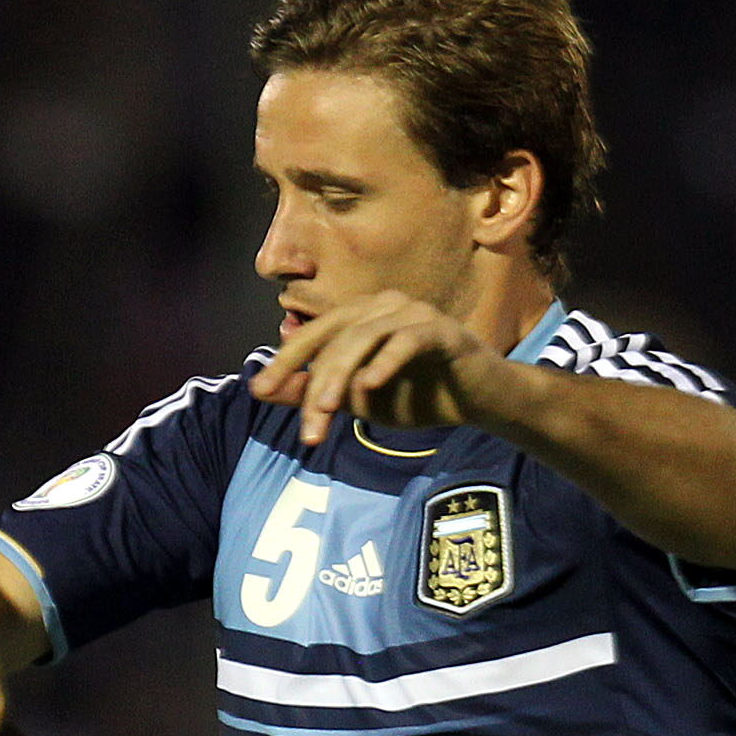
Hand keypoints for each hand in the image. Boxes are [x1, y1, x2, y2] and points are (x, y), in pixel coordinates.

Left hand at [252, 292, 517, 448]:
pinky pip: (407, 341)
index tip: (260, 391)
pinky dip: (385, 362)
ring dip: (341, 379)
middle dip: (315, 384)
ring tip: (326, 413)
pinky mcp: (442, 330)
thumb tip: (262, 389)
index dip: (286, 361)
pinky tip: (369, 386)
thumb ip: (312, 392)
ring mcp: (414, 312)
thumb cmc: (416, 395)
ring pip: (363, 339)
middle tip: (307, 429)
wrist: (476, 401)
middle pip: (335, 339)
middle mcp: (383, 305)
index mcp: (360, 317)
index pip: (313, 335)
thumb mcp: (356, 399)